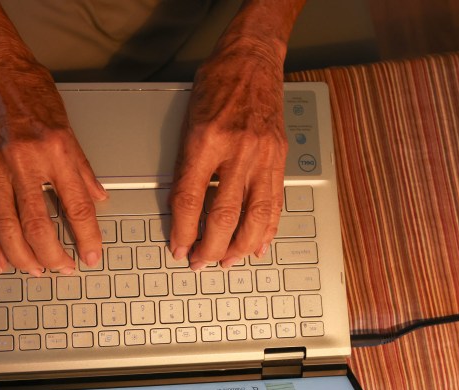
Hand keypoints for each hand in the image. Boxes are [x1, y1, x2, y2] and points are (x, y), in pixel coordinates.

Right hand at [0, 46, 105, 275]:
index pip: (76, 205)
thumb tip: (97, 199)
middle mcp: (23, 159)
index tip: (91, 255)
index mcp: (54, 149)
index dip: (85, 236)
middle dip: (52, 255)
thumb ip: (81, 168)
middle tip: (62, 269)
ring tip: (35, 270)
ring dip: (21, 255)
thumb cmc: (29, 88)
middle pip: (36, 224)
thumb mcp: (67, 124)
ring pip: (5, 226)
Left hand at [168, 38, 287, 269]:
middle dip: (210, 247)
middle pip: (223, 215)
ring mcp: (263, 155)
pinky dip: (267, 229)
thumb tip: (183, 208)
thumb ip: (187, 164)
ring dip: (240, 246)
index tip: (178, 247)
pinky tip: (258, 244)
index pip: (190, 198)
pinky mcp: (280, 158)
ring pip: (254, 216)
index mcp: (206, 139)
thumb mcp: (189, 121)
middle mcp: (237, 150)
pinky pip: (275, 202)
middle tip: (200, 262)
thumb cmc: (217, 83)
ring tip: (228, 261)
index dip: (182, 230)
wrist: (253, 58)